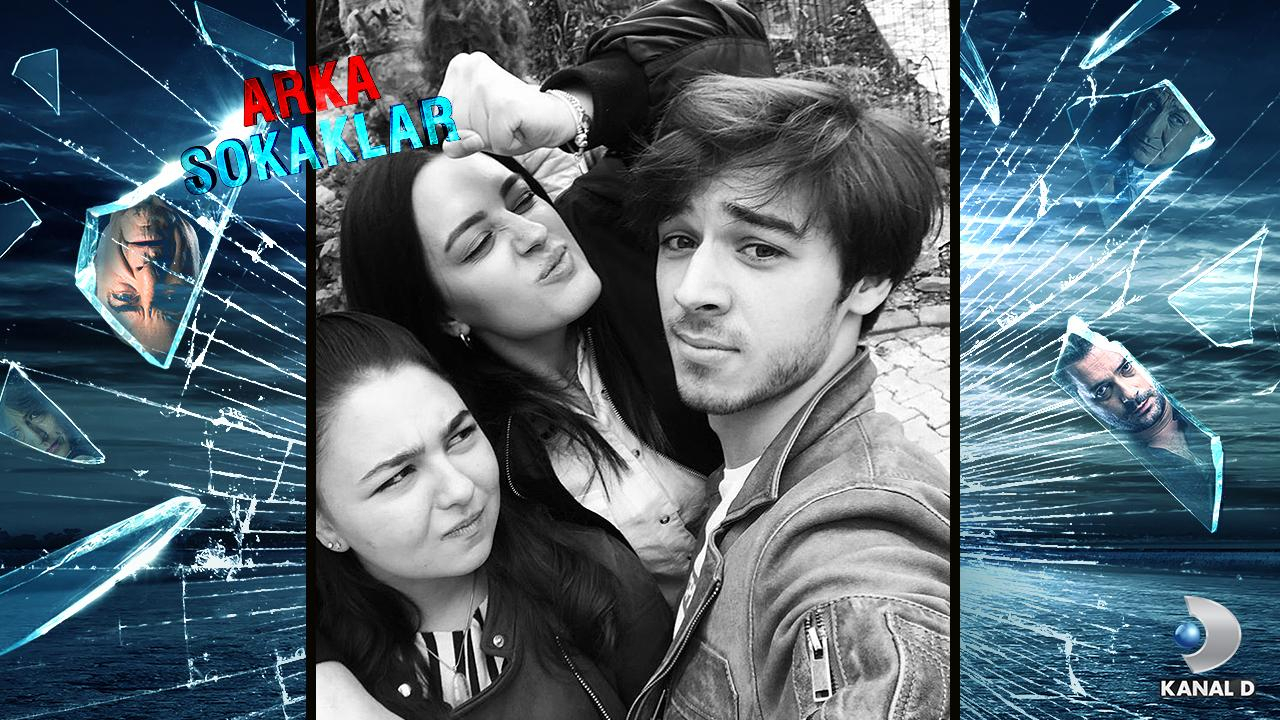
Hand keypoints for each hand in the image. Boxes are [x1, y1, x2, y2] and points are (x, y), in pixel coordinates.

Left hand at [437, 52, 579, 157]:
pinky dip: (508, 144)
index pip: (440, 117)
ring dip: (494, 140)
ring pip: (475, 136)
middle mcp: (470, 68)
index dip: (464, 128)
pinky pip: (496, 142)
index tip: (487, 115)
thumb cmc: (512, 122)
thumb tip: (450, 146)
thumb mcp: (476, 133)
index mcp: (459, 67)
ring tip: (511, 123)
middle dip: (479, 135)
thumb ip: (455, 141)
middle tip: (502, 121)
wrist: (553, 116)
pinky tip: (519, 126)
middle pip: (455, 127)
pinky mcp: (504, 103)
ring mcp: (486, 84)